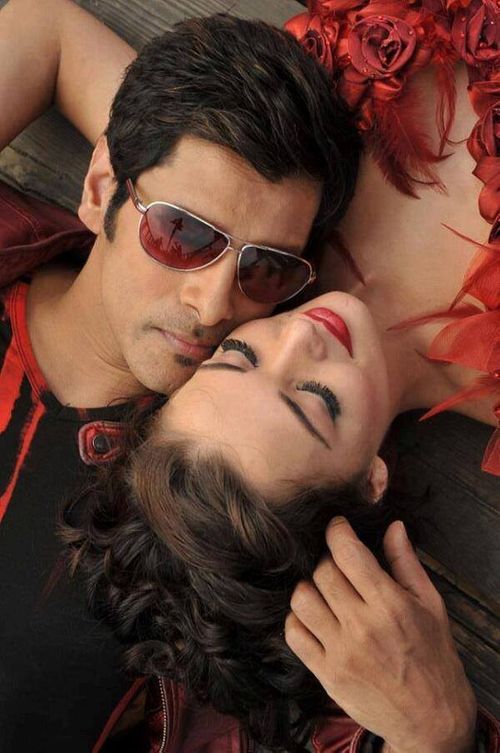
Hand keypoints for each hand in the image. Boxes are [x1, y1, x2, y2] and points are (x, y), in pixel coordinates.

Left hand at [285, 517, 476, 752]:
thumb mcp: (430, 604)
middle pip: (322, 573)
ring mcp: (341, 652)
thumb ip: (405, 562)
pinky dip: (297, 619)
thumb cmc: (433, 656)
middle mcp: (362, 627)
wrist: (432, 718)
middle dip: (327, 560)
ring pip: (301, 600)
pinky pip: (294, 635)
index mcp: (389, 605)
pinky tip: (314, 617)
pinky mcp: (327, 674)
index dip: (337, 531)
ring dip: (308, 587)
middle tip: (337, 565)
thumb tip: (393, 526)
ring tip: (324, 591)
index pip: (348, 553)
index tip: (337, 526)